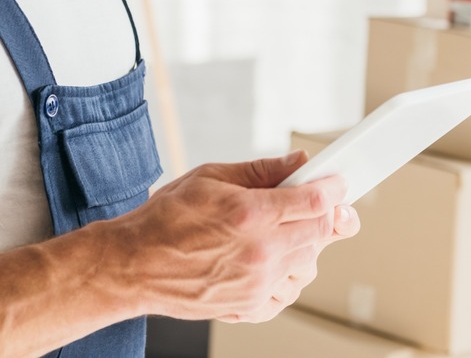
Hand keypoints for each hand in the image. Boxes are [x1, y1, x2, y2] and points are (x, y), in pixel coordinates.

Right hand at [109, 151, 358, 322]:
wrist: (132, 266)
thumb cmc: (165, 220)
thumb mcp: (211, 177)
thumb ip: (263, 170)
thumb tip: (299, 163)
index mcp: (250, 213)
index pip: (315, 201)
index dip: (333, 188)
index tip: (337, 182)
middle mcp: (260, 252)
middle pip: (319, 231)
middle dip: (321, 214)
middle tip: (310, 203)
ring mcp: (257, 284)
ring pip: (310, 264)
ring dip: (305, 245)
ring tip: (281, 231)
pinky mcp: (250, 307)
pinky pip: (290, 291)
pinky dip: (289, 275)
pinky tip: (271, 260)